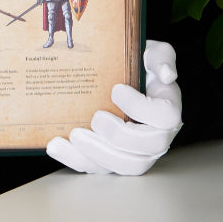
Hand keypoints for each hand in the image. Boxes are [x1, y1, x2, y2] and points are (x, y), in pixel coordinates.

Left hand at [46, 39, 181, 175]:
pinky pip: (100, 167)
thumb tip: (166, 74)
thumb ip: (162, 57)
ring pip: (126, 165)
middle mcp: (158, 135)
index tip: (116, 89)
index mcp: (166, 109)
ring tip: (73, 136)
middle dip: (119, 136)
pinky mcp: (114, 158)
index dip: (141, 107)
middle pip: (150, 148)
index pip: (166, 117)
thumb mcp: (152, 53)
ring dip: (97, 154)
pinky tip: (56, 146)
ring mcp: (138, 151)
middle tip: (95, 119)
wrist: (119, 78)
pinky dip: (76, 159)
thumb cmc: (138, 66)